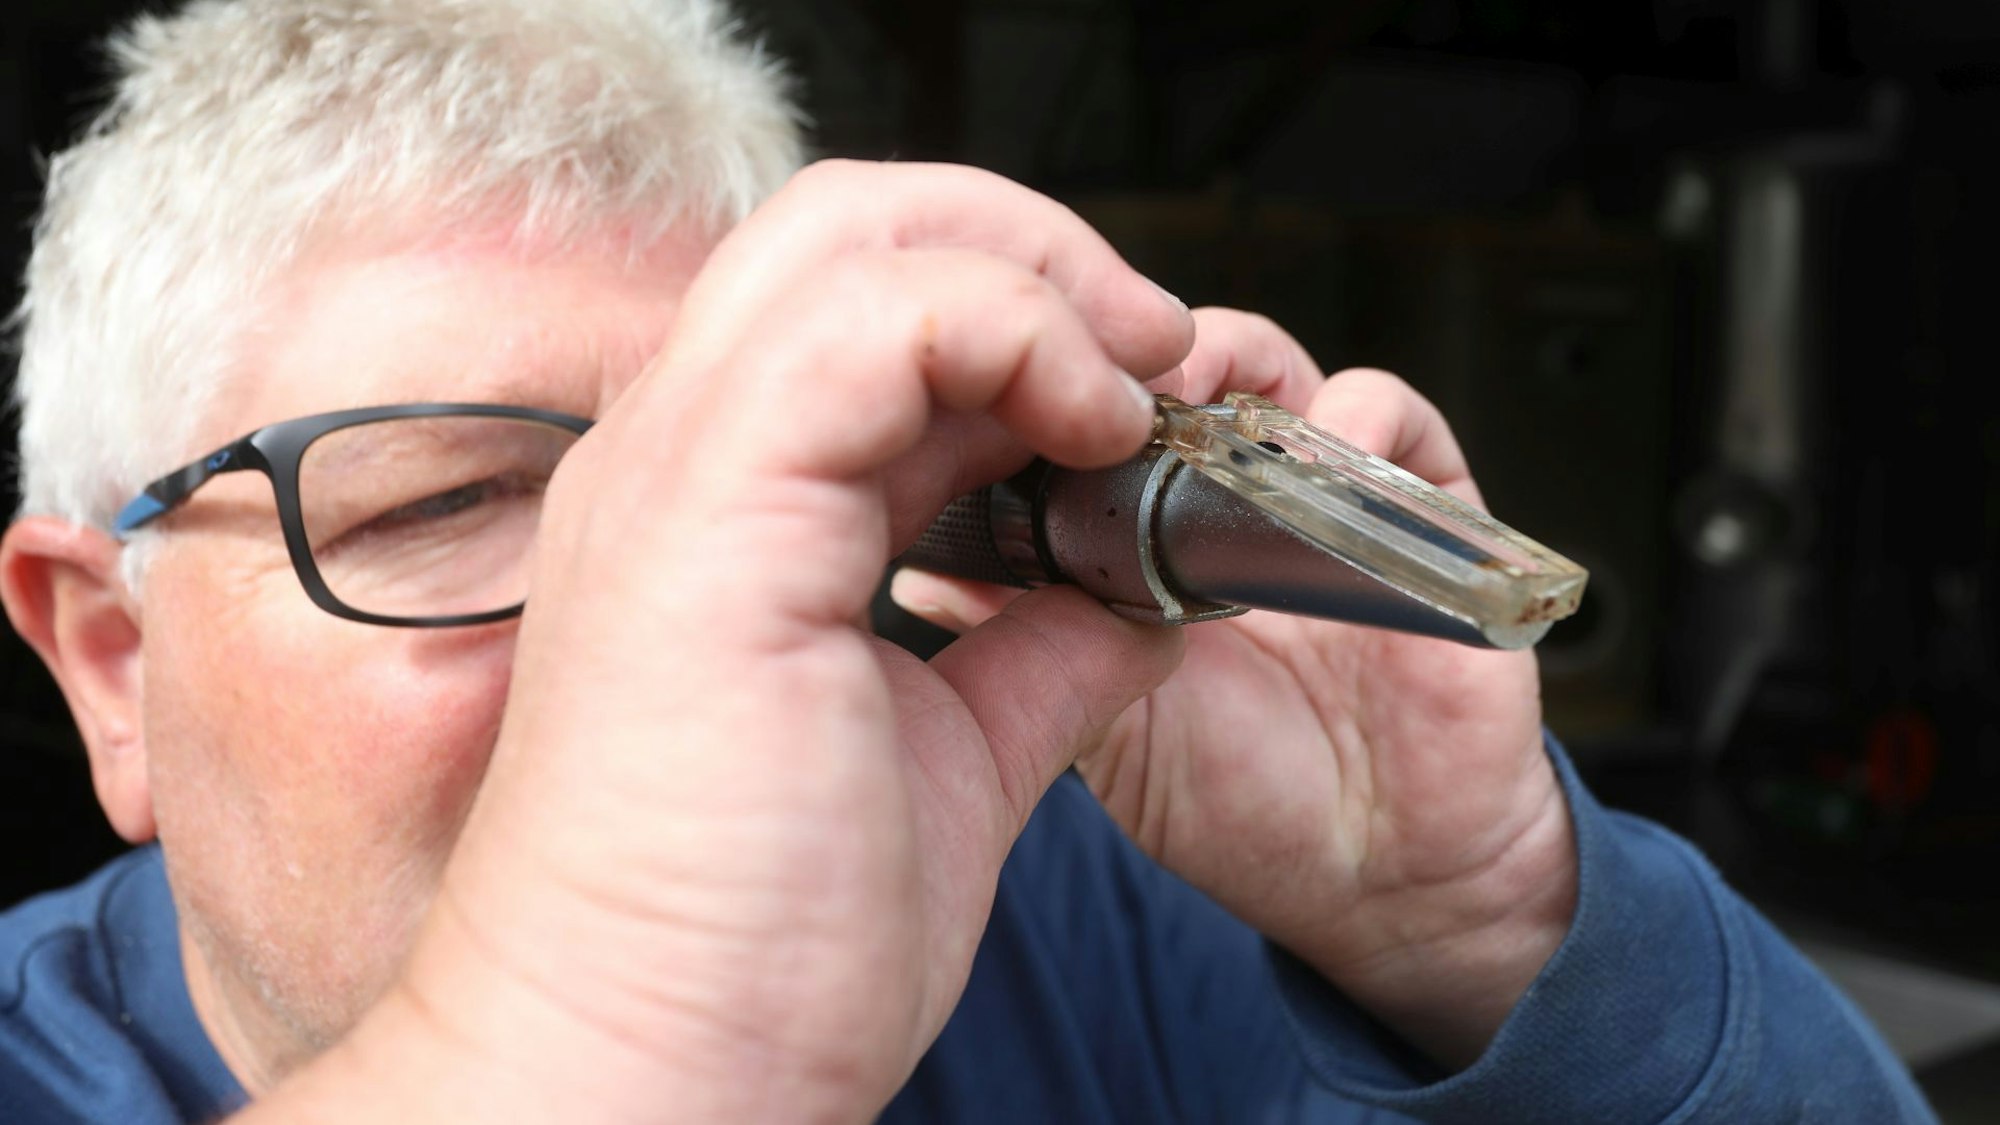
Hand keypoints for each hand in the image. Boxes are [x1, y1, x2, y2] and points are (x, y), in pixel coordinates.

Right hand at [271, 161, 1198, 1121]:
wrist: (649, 1076)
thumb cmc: (760, 944)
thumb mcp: (949, 759)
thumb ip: (1036, 648)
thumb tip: (1142, 586)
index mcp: (729, 509)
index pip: (869, 309)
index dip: (1028, 318)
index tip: (1143, 403)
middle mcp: (682, 459)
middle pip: (855, 224)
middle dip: (1034, 253)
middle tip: (1149, 352)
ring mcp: (679, 472)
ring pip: (858, 234)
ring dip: (1036, 280)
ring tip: (1135, 384)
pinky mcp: (709, 516)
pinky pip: (870, 322)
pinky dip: (1010, 332)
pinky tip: (1092, 422)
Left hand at [894, 310, 1576, 1068]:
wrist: (1385, 876)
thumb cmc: (1239, 801)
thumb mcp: (1106, 727)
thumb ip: (1029, 640)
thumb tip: (912, 571)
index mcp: (1146, 529)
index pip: (1082, 403)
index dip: (1044, 384)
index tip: (1002, 402)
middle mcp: (1229, 492)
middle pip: (1159, 360)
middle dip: (1118, 358)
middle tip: (1086, 390)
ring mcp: (1320, 489)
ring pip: (1261, 363)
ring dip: (1223, 370)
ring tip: (1194, 413)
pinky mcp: (1421, 508)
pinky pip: (1391, 419)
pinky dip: (1355, 417)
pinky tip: (1320, 456)